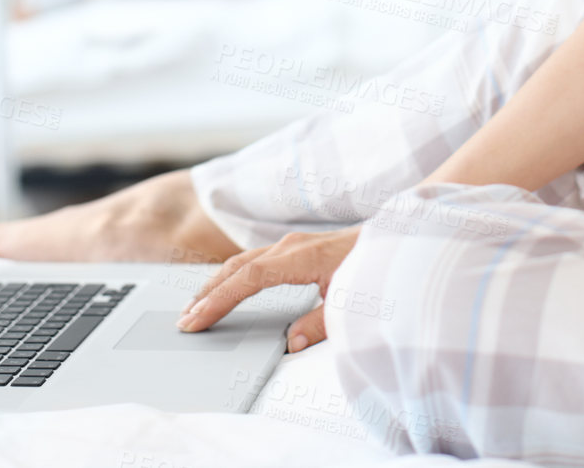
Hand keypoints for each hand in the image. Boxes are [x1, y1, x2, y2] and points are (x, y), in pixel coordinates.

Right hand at [176, 224, 360, 351]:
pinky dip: (234, 276)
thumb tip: (289, 344)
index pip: (249, 277)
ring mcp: (293, 245)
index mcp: (302, 257)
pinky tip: (225, 290)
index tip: (196, 319)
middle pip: (237, 266)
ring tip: (195, 308)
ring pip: (243, 261)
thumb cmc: (377, 267)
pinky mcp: (297, 248)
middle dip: (207, 293)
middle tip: (184, 320)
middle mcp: (292, 246)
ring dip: (217, 283)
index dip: (219, 298)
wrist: (399, 238)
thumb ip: (320, 324)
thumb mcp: (352, 302)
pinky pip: (255, 260)